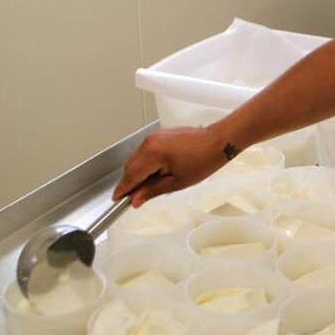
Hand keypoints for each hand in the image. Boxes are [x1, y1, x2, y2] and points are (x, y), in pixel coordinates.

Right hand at [112, 126, 228, 206]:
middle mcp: (150, 142)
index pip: (131, 175)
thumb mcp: (176, 183)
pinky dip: (145, 162)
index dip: (123, 189)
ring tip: (152, 184)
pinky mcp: (159, 134)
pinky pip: (144, 151)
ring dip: (138, 172)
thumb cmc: (203, 160)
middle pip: (129, 166)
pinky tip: (157, 172)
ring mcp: (154, 136)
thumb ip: (152, 191)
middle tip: (136, 197)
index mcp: (153, 154)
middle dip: (130, 182)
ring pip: (136, 158)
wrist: (217, 142)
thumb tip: (136, 200)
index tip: (117, 199)